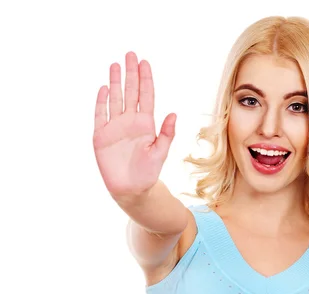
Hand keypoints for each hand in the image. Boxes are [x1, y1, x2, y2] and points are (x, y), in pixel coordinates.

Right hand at [93, 51, 175, 200]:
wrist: (132, 190)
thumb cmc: (148, 173)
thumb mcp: (160, 153)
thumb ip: (166, 134)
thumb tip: (173, 114)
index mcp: (146, 124)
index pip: (145, 97)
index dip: (145, 80)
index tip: (144, 62)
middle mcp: (130, 122)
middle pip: (130, 93)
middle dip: (131, 74)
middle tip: (130, 54)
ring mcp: (115, 128)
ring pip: (115, 99)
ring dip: (115, 82)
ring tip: (115, 64)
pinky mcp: (101, 136)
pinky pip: (100, 115)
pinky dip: (102, 102)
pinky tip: (104, 88)